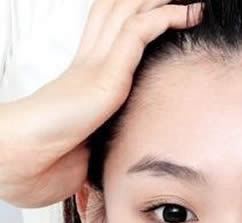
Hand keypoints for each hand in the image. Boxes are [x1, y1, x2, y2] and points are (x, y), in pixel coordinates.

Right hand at [0, 0, 202, 207]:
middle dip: (146, 0)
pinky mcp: (106, 74)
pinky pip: (139, 32)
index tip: (165, 11)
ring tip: (190, 1)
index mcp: (84, 74)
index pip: (108, 28)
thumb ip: (104, 131)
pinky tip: (187, 14)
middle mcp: (90, 62)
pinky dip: (165, 19)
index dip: (134, 12)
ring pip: (128, 12)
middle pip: (117, 11)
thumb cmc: (50, 157)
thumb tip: (123, 147)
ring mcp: (97, 65)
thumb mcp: (88, 137)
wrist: (26, 162)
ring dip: (160, 2)